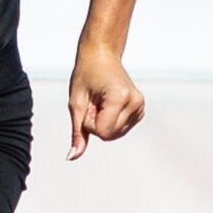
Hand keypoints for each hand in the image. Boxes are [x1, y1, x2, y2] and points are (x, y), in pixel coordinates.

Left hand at [67, 44, 143, 159]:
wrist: (101, 55)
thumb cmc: (86, 75)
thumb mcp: (76, 103)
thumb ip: (77, 132)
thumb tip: (72, 157)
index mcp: (121, 97)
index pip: (102, 132)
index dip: (89, 122)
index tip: (89, 103)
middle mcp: (136, 102)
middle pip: (109, 135)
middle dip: (96, 123)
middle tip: (94, 101)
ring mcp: (140, 107)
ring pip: (115, 135)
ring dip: (103, 122)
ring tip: (101, 101)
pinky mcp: (140, 110)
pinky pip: (120, 130)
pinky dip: (110, 121)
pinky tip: (109, 104)